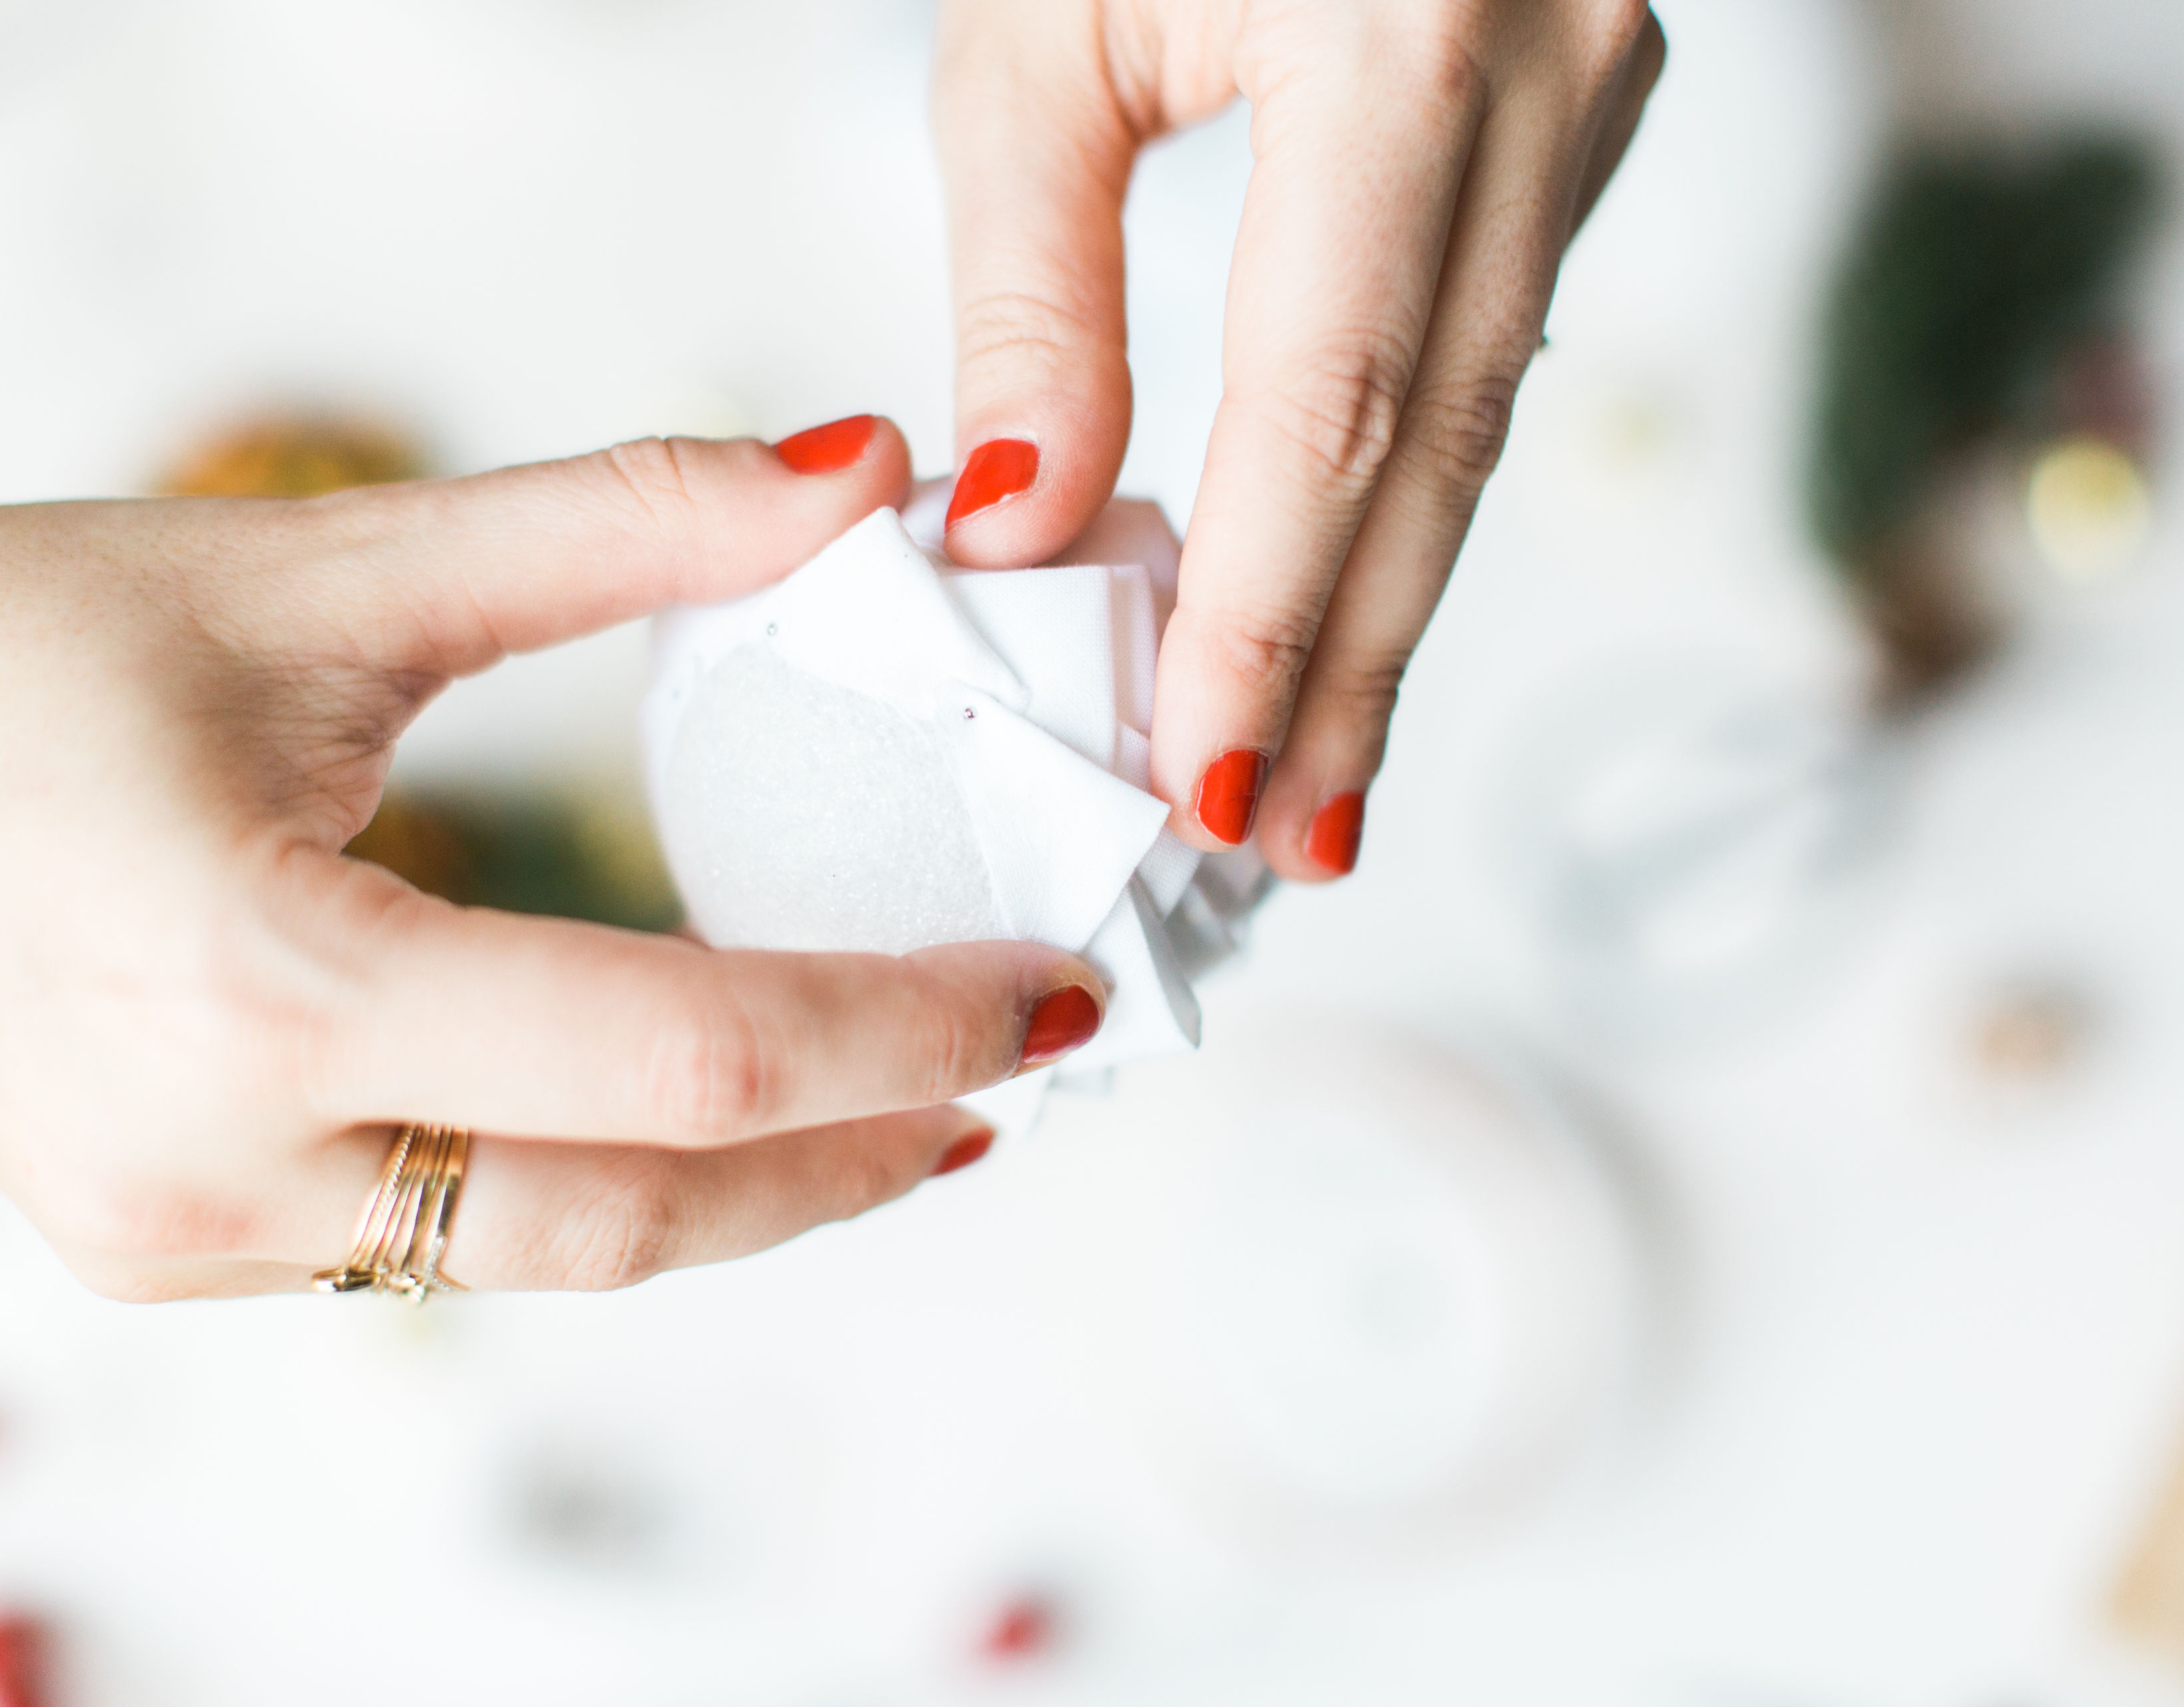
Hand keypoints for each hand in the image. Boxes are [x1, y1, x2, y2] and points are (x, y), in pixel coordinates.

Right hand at [0, 418, 1103, 1300]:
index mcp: (257, 982)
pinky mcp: (160, 1246)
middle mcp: (211, 1158)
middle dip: (853, 1150)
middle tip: (1004, 1072)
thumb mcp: (328, 573)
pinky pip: (436, 1242)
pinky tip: (679, 1115)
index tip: (1039, 997)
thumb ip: (614, 524)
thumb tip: (850, 481)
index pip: (677, 1058)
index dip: (896, 1029)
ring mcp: (177, 1234)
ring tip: (886, 1103)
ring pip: (544, 1254)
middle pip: (637, 1214)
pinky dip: (587, 1185)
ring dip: (738, 1192)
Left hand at [934, 0, 1663, 876]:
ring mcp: (1593, 98)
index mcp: (1398, 36)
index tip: (1203, 773)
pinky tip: (1351, 612)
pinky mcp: (1581, 123)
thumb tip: (1034, 530)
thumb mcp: (1040, 34)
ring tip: (1311, 780)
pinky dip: (1408, 502)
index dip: (1268, 612)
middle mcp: (1543, 74)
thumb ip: (1040, 294)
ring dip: (1388, 615)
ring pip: (1482, 425)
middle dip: (1346, 669)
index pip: (1328, 402)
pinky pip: (1488, 354)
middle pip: (1432, 451)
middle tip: (1275, 842)